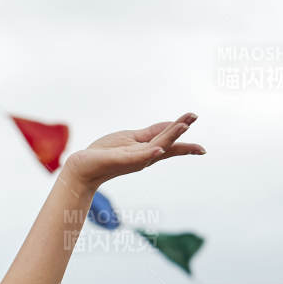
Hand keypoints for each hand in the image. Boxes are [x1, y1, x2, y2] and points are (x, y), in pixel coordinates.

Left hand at [62, 112, 205, 191]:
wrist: (84, 166)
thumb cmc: (106, 153)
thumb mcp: (132, 137)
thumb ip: (151, 132)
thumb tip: (171, 124)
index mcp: (148, 150)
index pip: (170, 142)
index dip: (183, 137)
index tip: (198, 134)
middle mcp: (145, 156)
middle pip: (167, 142)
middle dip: (180, 129)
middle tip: (193, 117)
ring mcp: (135, 159)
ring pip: (158, 146)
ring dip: (171, 136)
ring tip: (184, 125)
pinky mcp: (123, 160)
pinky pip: (140, 157)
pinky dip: (151, 153)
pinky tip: (160, 149)